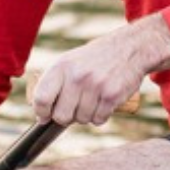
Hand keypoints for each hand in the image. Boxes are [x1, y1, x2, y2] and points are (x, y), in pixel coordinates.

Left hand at [31, 13, 169, 125]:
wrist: (128, 48)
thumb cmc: (93, 60)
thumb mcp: (69, 62)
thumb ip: (54, 83)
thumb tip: (40, 114)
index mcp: (61, 66)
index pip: (42, 98)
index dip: (41, 113)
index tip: (44, 117)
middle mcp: (77, 76)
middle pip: (61, 115)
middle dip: (66, 117)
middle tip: (73, 108)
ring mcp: (95, 85)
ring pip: (81, 119)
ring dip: (85, 115)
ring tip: (91, 99)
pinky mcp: (112, 95)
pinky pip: (98, 120)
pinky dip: (100, 116)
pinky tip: (102, 102)